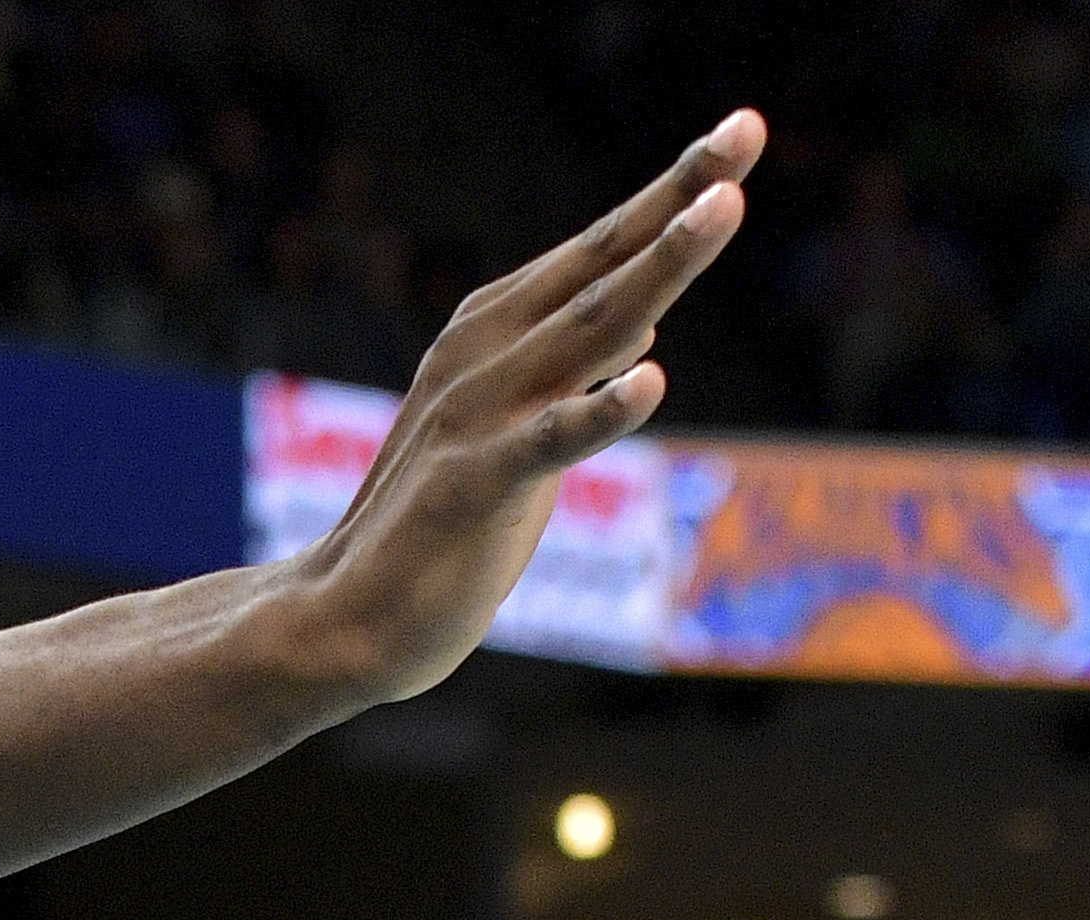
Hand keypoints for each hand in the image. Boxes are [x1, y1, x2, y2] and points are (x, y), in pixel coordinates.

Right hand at [282, 113, 759, 704]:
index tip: (741, 130)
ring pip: (585, 334)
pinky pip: (544, 445)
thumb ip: (570, 376)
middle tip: (745, 130)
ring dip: (656, 271)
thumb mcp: (517, 434)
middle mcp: (482, 357)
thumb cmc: (440, 529)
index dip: (674, 189)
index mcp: (491, 334)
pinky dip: (595, 414)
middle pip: (601, 267)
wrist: (344, 620)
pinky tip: (650, 382)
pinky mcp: (471, 488)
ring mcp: (475, 418)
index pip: (600, 251)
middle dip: (678, 195)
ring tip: (720, 212)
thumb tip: (642, 329)